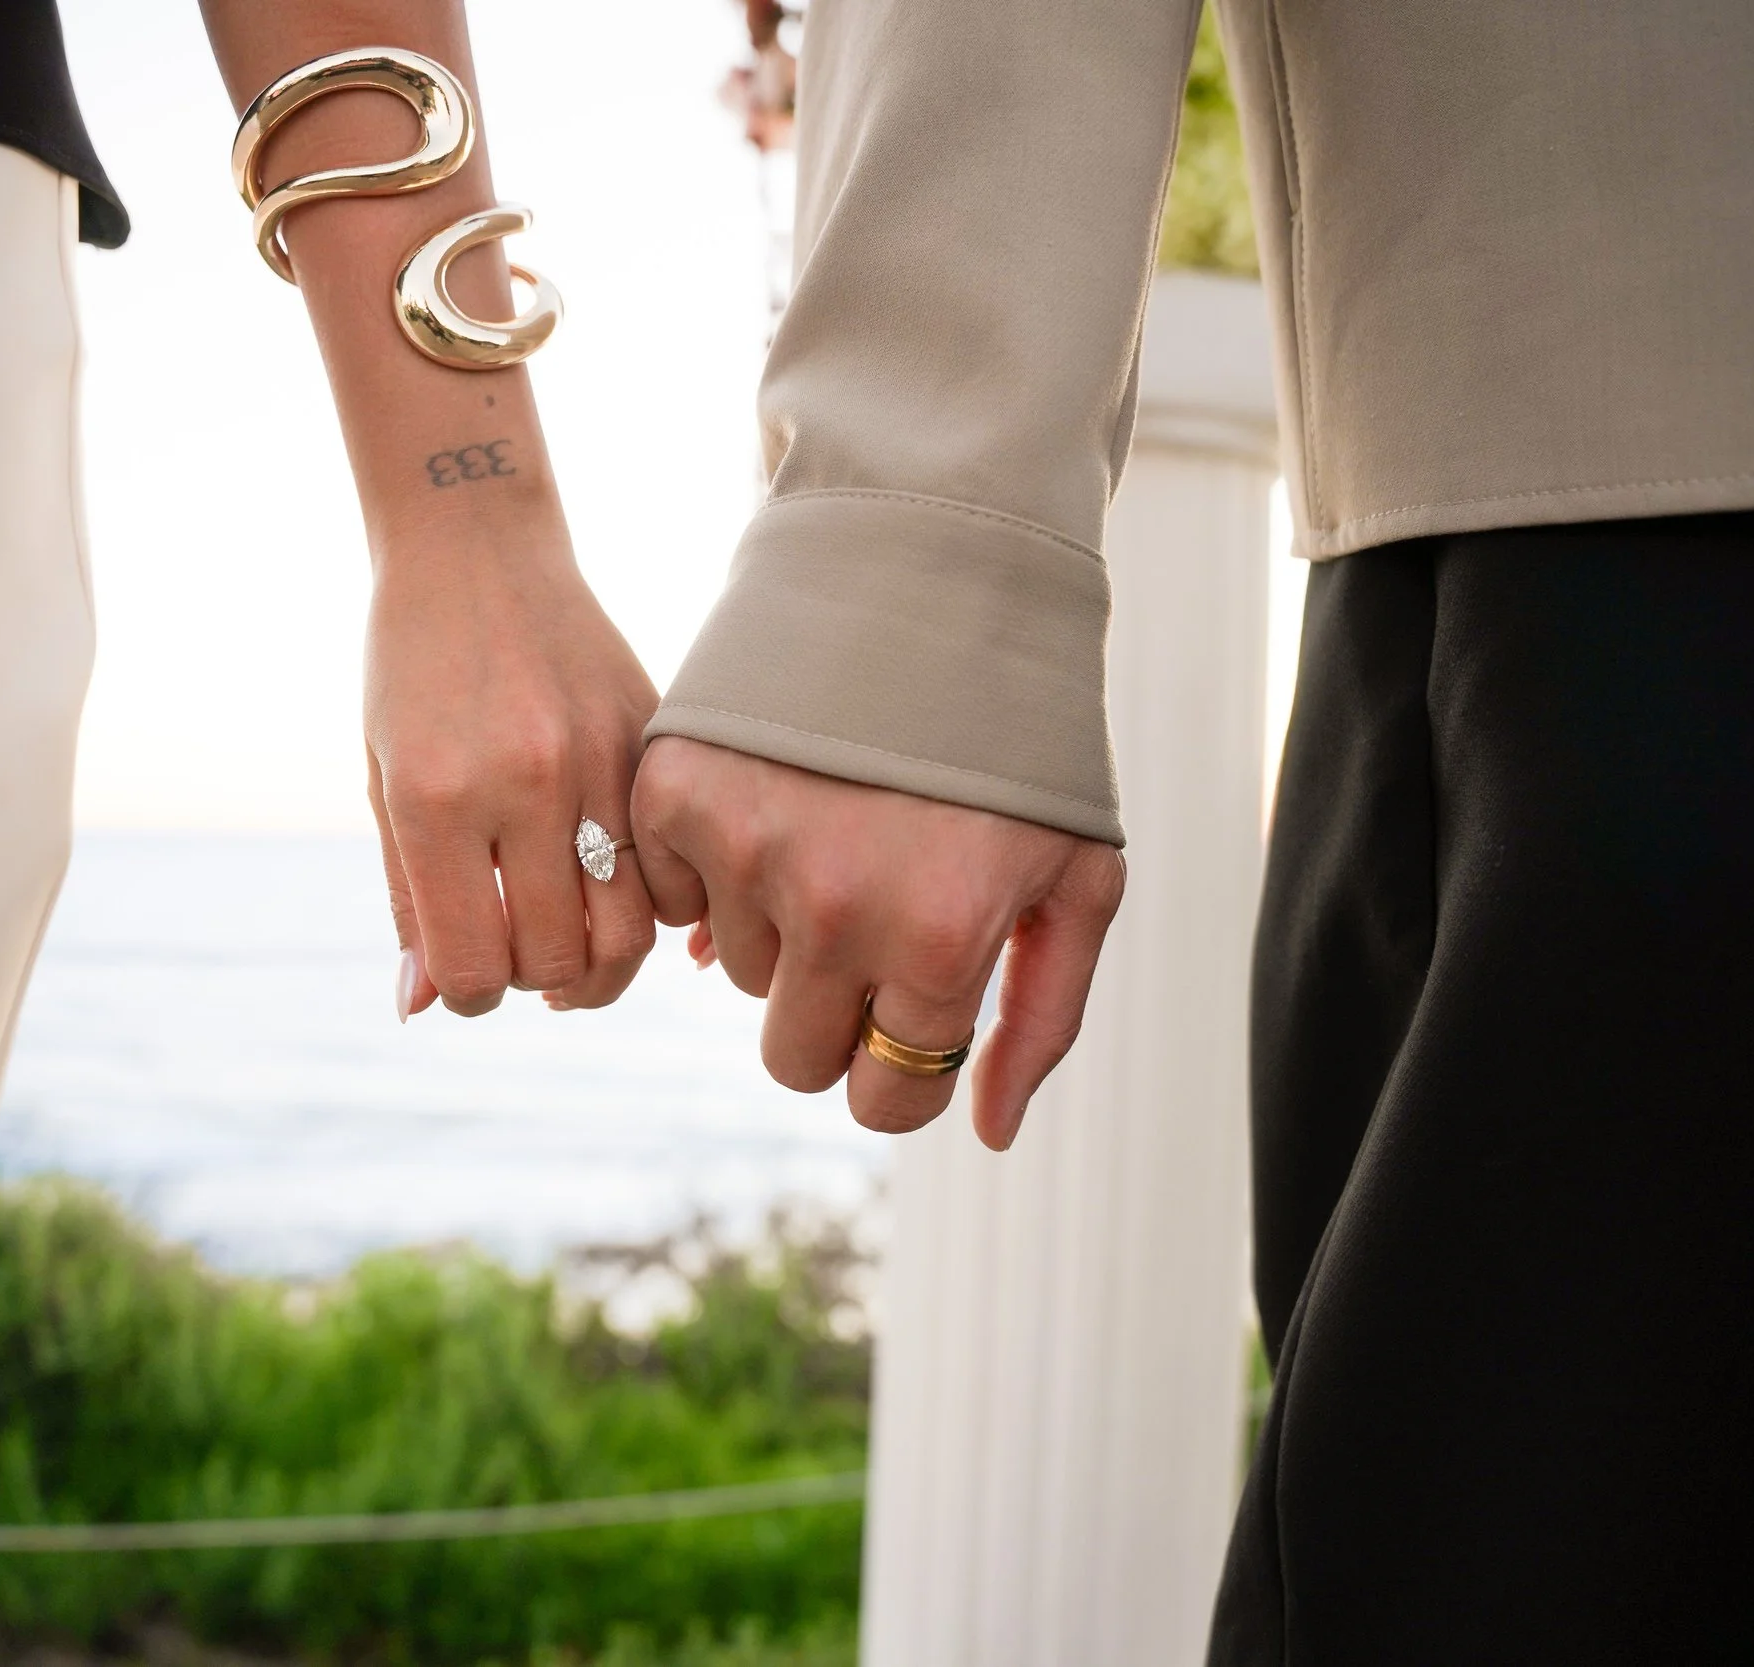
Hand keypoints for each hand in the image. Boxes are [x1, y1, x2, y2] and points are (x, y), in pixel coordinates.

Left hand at [366, 508, 660, 1018]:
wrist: (475, 547)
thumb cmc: (412, 671)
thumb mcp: (385, 781)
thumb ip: (409, 897)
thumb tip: (422, 1005)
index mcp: (437, 799)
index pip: (474, 968)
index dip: (469, 995)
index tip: (469, 975)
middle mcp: (524, 783)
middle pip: (560, 963)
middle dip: (536, 983)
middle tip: (523, 956)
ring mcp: (597, 759)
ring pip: (633, 930)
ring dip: (601, 961)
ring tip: (574, 944)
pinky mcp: (649, 739)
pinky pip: (673, 866)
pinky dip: (652, 903)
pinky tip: (617, 887)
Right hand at [633, 737, 1124, 1147]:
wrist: (938, 572)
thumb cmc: (1022, 741)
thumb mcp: (1077, 878)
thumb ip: (1041, 1018)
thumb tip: (985, 1131)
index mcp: (940, 938)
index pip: (885, 1098)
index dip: (904, 1067)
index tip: (914, 1016)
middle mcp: (834, 906)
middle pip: (794, 1056)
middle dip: (835, 1013)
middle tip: (871, 927)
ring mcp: (745, 846)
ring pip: (736, 973)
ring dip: (780, 929)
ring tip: (835, 832)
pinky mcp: (678, 791)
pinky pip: (677, 896)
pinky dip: (714, 869)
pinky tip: (773, 802)